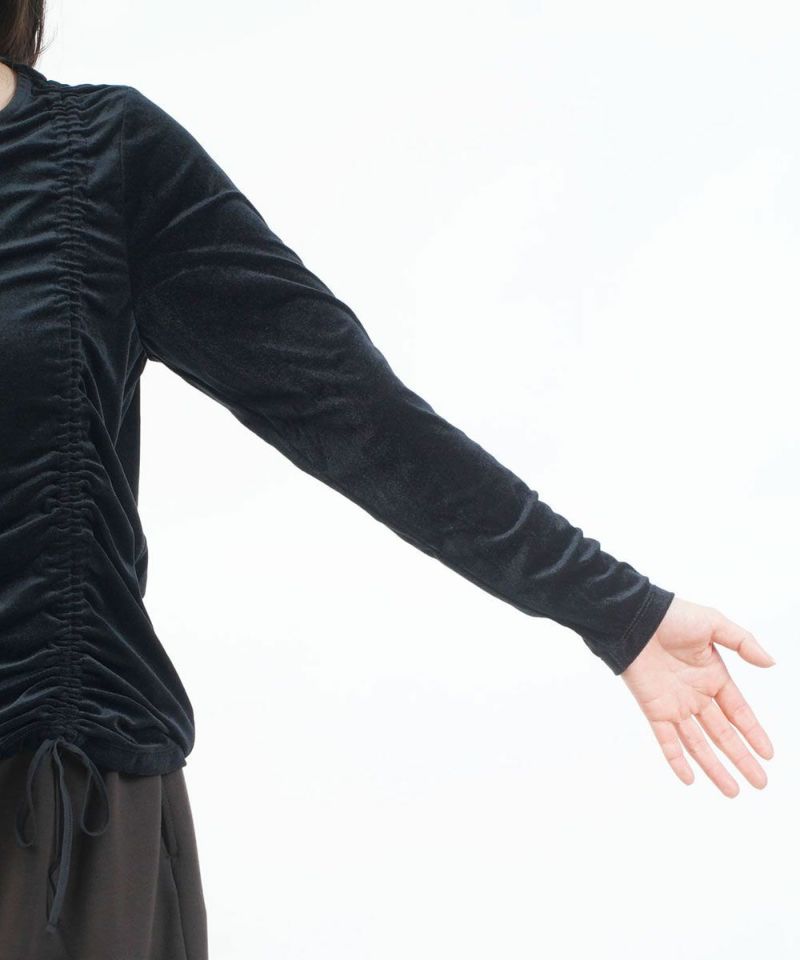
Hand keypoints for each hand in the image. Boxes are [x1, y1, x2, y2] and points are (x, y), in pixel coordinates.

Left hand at [620, 596, 775, 796]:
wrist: (633, 618)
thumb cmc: (672, 616)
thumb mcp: (714, 624)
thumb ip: (743, 643)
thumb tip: (771, 662)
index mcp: (713, 677)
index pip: (738, 712)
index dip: (753, 733)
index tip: (768, 755)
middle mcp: (696, 695)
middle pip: (723, 734)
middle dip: (741, 758)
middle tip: (760, 783)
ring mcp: (675, 705)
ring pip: (698, 744)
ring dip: (715, 767)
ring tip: (733, 790)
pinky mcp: (653, 709)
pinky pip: (666, 740)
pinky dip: (676, 760)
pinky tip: (690, 778)